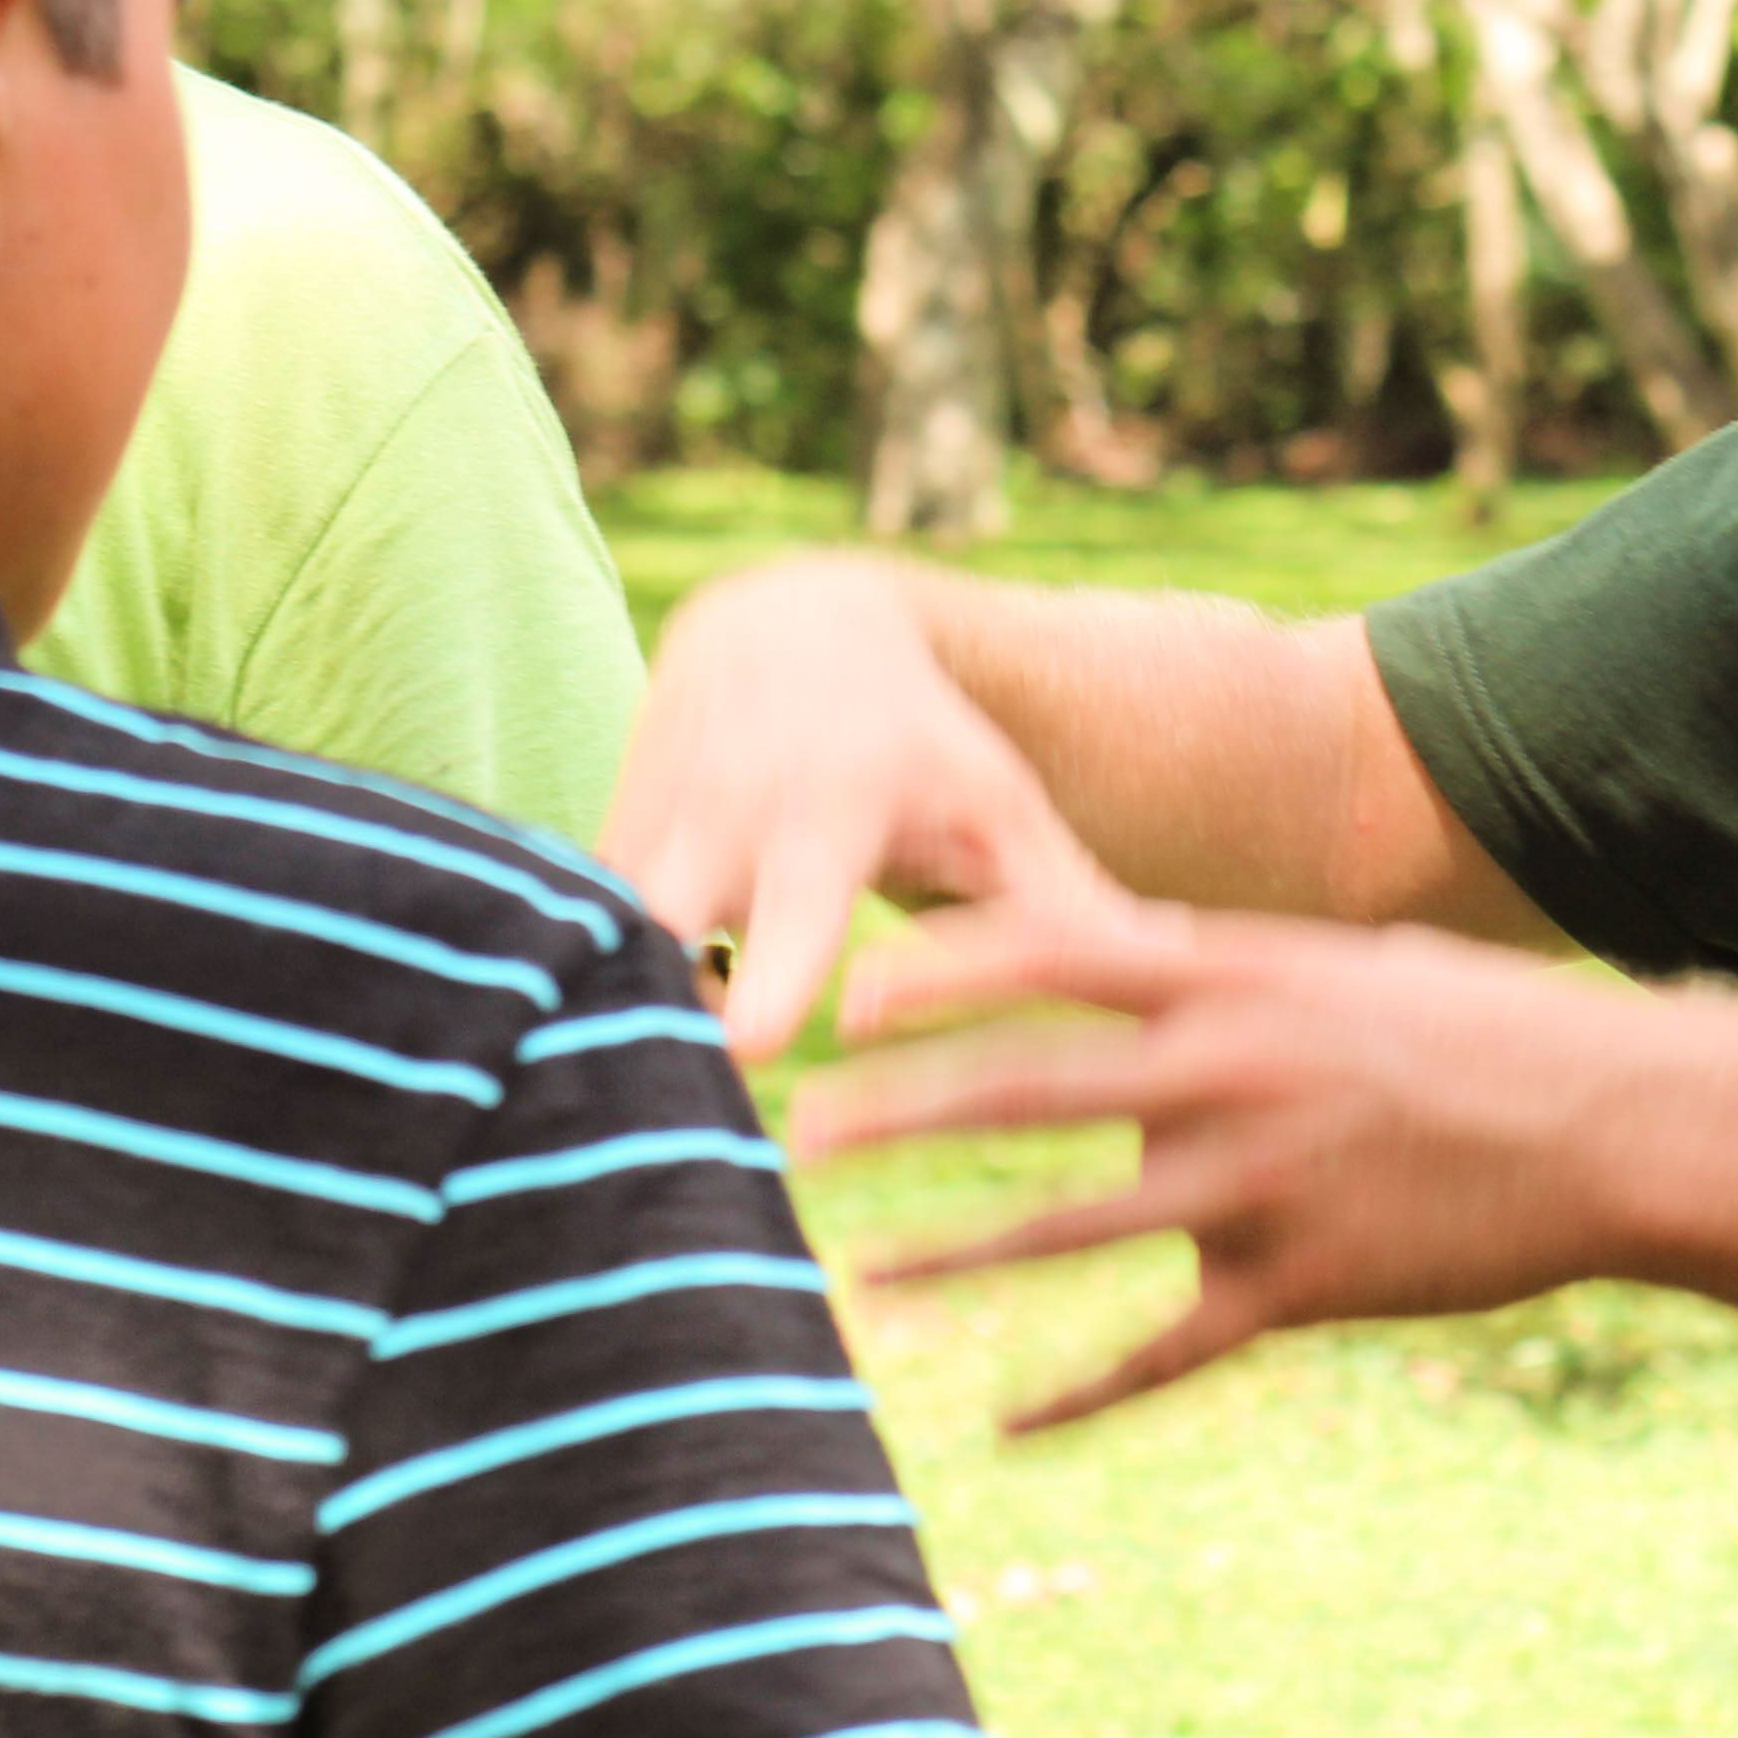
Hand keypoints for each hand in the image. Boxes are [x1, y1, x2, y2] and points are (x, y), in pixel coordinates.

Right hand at [611, 555, 1138, 1063]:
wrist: (782, 624)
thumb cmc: (920, 741)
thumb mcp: (996, 804)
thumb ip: (1066, 900)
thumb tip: (1171, 982)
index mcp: (825, 820)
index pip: (785, 913)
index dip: (768, 985)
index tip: (756, 1049)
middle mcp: (719, 822)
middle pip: (653, 935)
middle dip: (648, 1020)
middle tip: (670, 1113)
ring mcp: (644, 829)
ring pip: (591, 946)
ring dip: (608, 1027)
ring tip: (633, 1109)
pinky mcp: (594, 848)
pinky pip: (566, 944)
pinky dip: (584, 1004)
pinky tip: (616, 1066)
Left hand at [795, 900, 1671, 1426]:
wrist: (1624, 1128)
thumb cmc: (1484, 1034)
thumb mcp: (1349, 970)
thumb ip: (1227, 975)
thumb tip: (1123, 953)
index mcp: (1242, 979)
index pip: (1057, 954)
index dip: (942, 975)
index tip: (850, 995)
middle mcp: (1234, 1074)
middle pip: (1029, 1090)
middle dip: (900, 1113)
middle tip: (793, 1135)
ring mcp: (1264, 1186)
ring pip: (1072, 1229)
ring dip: (956, 1255)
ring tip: (864, 1279)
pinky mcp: (1303, 1287)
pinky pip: (1166, 1352)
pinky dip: (1082, 1391)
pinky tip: (1009, 1420)